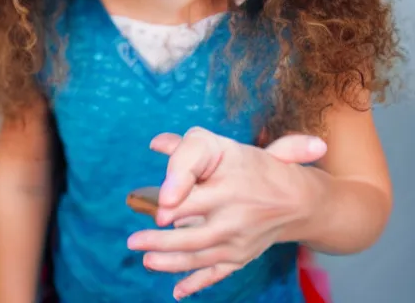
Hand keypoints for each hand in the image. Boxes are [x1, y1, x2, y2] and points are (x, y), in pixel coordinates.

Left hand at [127, 127, 326, 299]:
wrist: (298, 200)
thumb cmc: (254, 166)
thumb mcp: (224, 148)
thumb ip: (189, 149)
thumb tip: (155, 143)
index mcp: (230, 185)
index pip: (198, 194)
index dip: (176, 199)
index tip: (161, 207)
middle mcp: (235, 217)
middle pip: (195, 234)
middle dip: (163, 239)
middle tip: (134, 240)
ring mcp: (238, 241)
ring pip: (200, 256)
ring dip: (171, 262)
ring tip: (146, 259)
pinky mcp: (240, 257)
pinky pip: (217, 273)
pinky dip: (198, 283)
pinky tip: (178, 291)